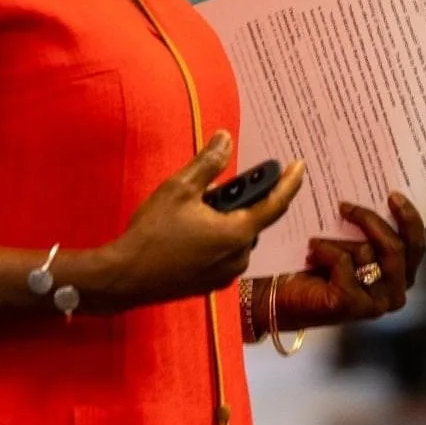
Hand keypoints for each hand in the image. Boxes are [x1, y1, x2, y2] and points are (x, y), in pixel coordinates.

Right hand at [98, 131, 303, 310]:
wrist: (125, 278)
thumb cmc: (152, 233)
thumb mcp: (180, 189)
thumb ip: (208, 163)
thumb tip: (225, 139)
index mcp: (237, 232)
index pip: (276, 204)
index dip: (290, 182)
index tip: (300, 166)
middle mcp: (238, 257)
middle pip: (251, 221)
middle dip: (238, 202)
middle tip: (213, 189)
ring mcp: (225, 275)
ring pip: (236, 238)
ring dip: (225, 222)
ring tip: (194, 211)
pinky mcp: (210, 285)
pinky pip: (223, 255)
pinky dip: (215, 239)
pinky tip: (189, 233)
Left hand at [268, 192, 425, 331]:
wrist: (282, 296)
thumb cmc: (317, 266)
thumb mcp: (349, 242)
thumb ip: (368, 228)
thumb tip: (370, 188)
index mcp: (401, 276)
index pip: (416, 246)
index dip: (409, 219)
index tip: (393, 195)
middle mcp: (394, 293)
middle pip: (396, 247)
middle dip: (370, 220)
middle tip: (345, 205)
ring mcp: (375, 303)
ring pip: (367, 252)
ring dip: (337, 240)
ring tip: (316, 240)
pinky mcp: (351, 304)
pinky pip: (344, 262)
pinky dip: (325, 250)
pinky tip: (312, 252)